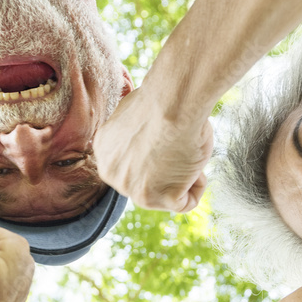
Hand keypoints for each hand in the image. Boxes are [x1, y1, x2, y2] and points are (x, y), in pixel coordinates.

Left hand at [94, 85, 212, 212]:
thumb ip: (135, 137)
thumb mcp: (136, 117)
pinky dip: (198, 185)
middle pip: (147, 184)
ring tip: (185, 150)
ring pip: (167, 196)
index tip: (166, 137)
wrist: (173, 101)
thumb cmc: (162, 98)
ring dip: (183, 176)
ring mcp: (132, 190)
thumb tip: (147, 142)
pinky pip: (186, 203)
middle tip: (179, 144)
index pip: (132, 167)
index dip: (156, 154)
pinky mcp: (155, 198)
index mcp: (104, 151)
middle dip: (168, 169)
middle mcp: (112, 175)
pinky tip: (195, 163)